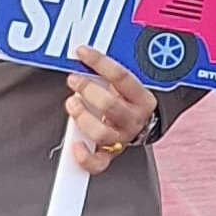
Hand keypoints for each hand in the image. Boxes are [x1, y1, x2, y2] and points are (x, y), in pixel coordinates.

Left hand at [66, 45, 156, 172]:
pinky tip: (75, 144)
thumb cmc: (126, 100)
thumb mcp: (126, 85)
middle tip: (74, 80)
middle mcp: (135, 120)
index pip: (123, 77)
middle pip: (110, 105)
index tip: (82, 52)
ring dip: (82, 116)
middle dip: (88, 89)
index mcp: (143, 99)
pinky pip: (98, 163)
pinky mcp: (109, 155)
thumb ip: (109, 74)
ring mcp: (122, 138)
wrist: (140, 126)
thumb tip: (83, 57)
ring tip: (72, 103)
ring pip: (101, 132)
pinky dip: (84, 157)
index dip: (100, 62)